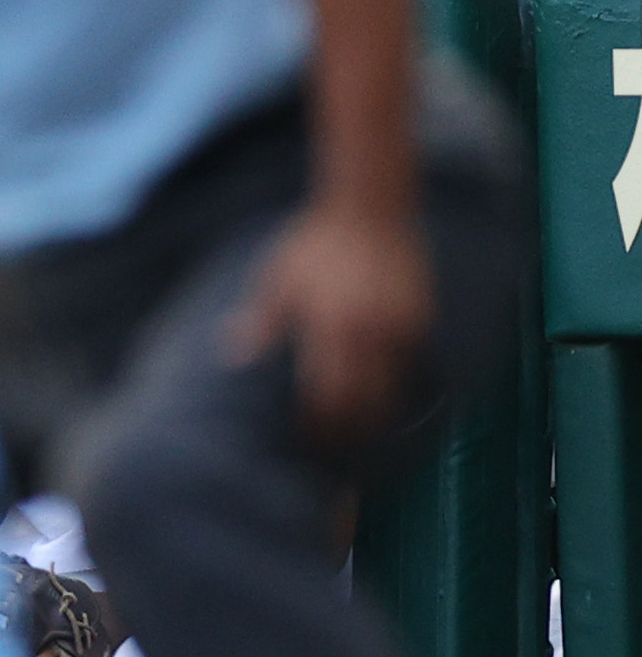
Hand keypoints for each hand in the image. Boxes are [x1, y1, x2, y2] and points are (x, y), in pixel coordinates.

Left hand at [226, 199, 433, 439]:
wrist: (369, 209)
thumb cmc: (312, 244)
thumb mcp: (277, 277)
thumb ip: (262, 322)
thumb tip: (234, 360)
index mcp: (331, 325)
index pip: (328, 394)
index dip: (318, 424)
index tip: (304, 439)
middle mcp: (372, 332)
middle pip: (365, 403)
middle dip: (348, 430)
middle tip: (330, 448)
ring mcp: (402, 327)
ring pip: (393, 391)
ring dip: (374, 415)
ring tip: (353, 433)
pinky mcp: (421, 320)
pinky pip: (410, 367)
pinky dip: (395, 387)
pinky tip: (378, 398)